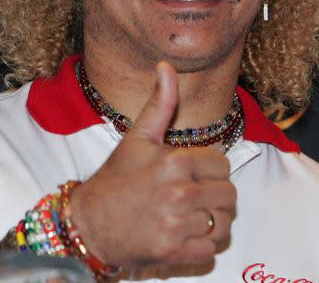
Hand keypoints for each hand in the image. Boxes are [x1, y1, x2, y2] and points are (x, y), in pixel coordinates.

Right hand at [68, 61, 236, 269]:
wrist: (89, 222)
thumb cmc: (116, 178)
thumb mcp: (137, 137)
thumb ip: (160, 103)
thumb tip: (167, 66)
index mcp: (175, 159)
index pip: (222, 165)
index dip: (208, 170)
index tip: (188, 174)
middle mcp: (180, 191)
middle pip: (228, 195)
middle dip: (212, 196)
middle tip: (187, 196)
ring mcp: (177, 223)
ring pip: (224, 223)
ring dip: (211, 222)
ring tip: (187, 216)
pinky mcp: (175, 252)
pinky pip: (211, 250)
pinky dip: (201, 246)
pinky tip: (181, 234)